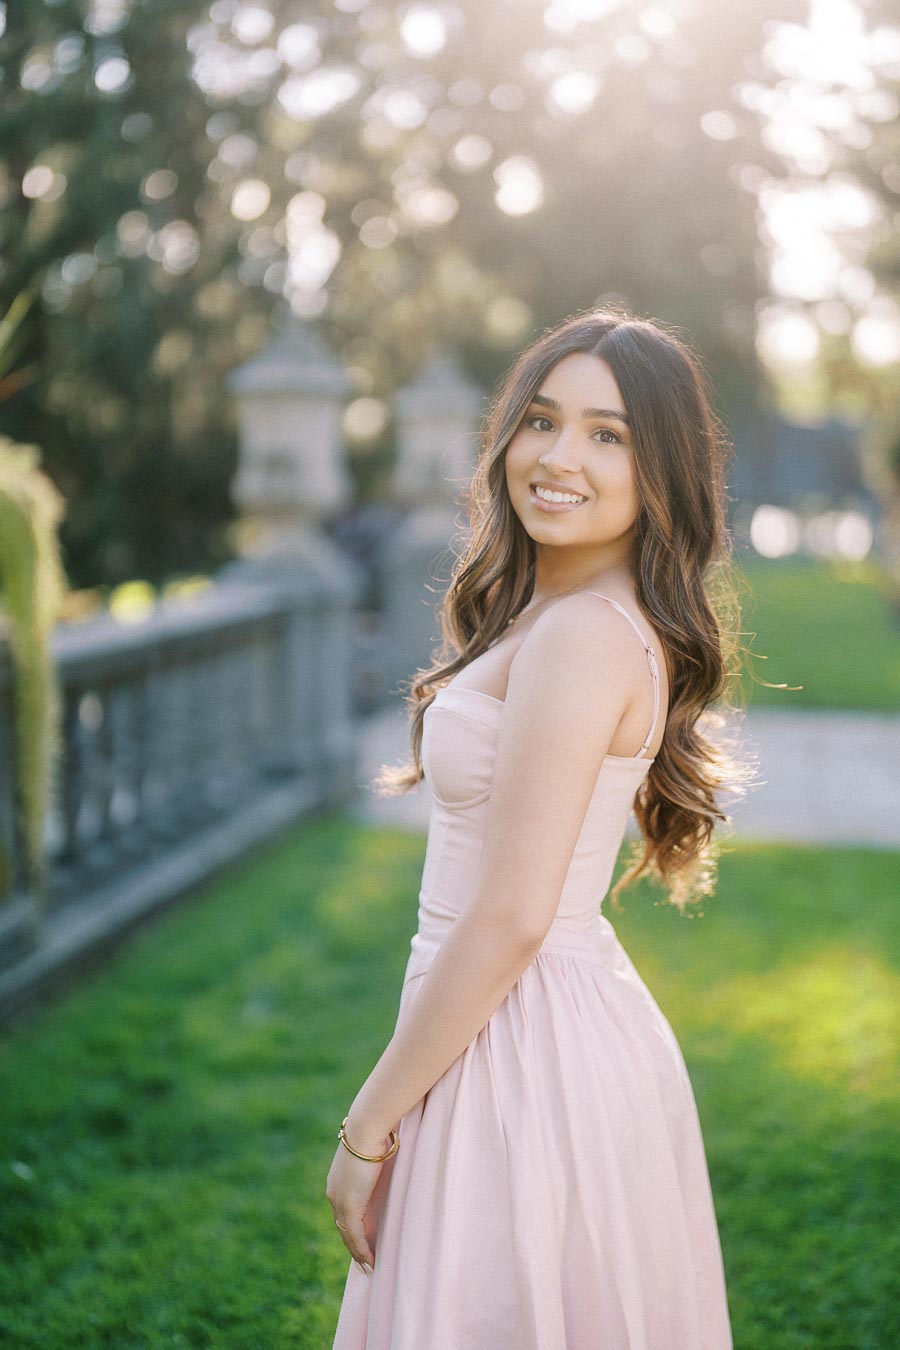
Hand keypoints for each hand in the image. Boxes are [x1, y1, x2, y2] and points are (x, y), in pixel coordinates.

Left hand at [325, 1125, 390, 1272]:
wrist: (367, 1127)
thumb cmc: (375, 1132)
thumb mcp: (373, 1152)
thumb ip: (375, 1162)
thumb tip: (387, 1156)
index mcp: (337, 1180)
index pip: (343, 1211)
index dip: (351, 1227)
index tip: (360, 1239)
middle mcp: (334, 1193)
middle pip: (342, 1225)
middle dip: (353, 1244)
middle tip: (363, 1261)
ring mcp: (340, 1200)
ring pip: (347, 1234)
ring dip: (358, 1252)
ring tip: (368, 1267)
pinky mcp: (349, 1205)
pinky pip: (355, 1235)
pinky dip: (362, 1250)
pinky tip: (370, 1262)